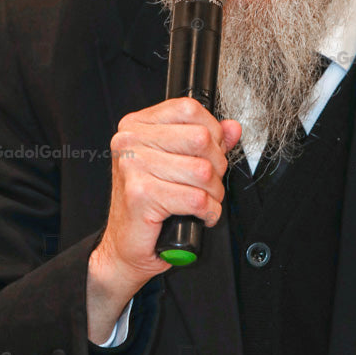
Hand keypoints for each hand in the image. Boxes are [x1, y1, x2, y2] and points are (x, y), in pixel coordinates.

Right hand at [86, 98, 240, 342]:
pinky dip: (208, 211)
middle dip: (216, 165)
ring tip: (203, 200)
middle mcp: (131, 141)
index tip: (211, 151)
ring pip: (202, 171)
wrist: (124, 246)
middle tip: (208, 182)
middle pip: (201, 138)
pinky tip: (199, 214)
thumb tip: (231, 128)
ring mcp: (133, 166)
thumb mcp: (177, 162)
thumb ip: (206, 141)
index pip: (189, 109)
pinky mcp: (141, 194)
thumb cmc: (147, 205)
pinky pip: (196, 198)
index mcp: (137, 125)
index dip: (212, 131)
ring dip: (213, 192)